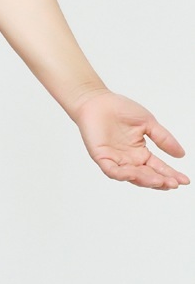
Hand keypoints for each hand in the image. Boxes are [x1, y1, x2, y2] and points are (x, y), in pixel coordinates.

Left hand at [73, 90, 189, 188]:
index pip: (158, 167)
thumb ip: (163, 138)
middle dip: (161, 181)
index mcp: (140, 152)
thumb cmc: (120, 108)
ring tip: (159, 181)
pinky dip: (123, 174)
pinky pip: (113, 171)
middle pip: (147, 176)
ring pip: (132, 177)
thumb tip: (182, 155)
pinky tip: (134, 173)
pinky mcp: (102, 157)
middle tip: (173, 184)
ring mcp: (115, 160)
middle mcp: (129, 160)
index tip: (185, 180)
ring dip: (146, 180)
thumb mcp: (147, 123)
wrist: (97, 100)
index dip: (171, 174)